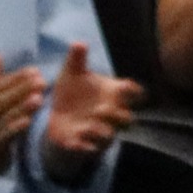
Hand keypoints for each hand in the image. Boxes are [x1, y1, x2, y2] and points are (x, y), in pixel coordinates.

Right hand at [0, 53, 41, 189]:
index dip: (15, 79)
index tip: (34, 70)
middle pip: (0, 101)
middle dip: (21, 90)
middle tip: (41, 80)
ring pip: (3, 118)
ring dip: (21, 108)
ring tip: (38, 98)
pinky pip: (4, 137)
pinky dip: (15, 128)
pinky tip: (28, 121)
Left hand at [38, 41, 137, 172]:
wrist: (57, 117)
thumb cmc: (72, 91)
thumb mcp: (71, 73)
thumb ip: (76, 60)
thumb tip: (78, 43)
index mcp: (113, 93)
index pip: (135, 93)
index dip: (134, 92)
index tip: (124, 87)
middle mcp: (111, 113)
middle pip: (128, 119)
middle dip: (117, 115)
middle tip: (101, 109)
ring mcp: (100, 130)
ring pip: (110, 135)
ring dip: (101, 131)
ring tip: (87, 126)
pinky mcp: (84, 145)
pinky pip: (90, 150)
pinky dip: (84, 146)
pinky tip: (75, 140)